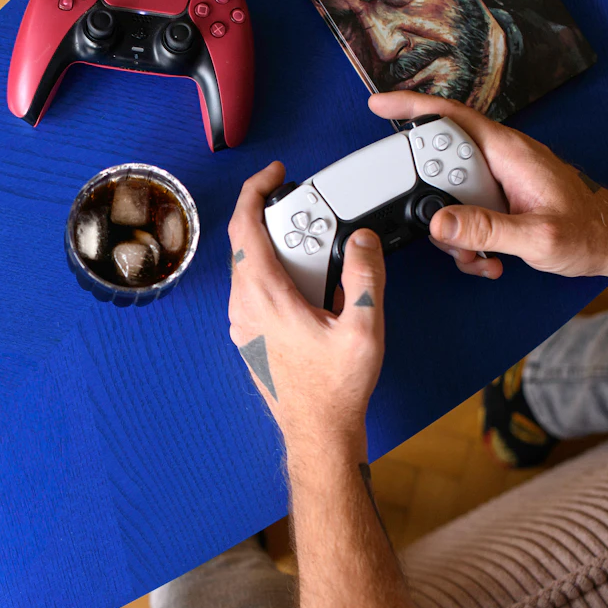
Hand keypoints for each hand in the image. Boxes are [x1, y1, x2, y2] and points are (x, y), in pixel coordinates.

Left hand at [227, 162, 386, 453]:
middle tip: (308, 214)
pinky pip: (251, 290)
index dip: (256, 191)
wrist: (317, 432)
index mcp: (265, 297)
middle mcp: (243, 308)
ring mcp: (241, 324)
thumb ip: (366, 276)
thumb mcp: (365, 328)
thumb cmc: (335, 389)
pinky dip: (272, 272)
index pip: (245, 228)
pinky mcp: (248, 336)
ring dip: (274, 247)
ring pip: (246, 267)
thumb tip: (363, 241)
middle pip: (245, 243)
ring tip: (313, 249)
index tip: (274, 175)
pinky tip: (305, 284)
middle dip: (273, 218)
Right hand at [368, 91, 607, 284]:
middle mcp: (500, 160)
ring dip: (455, 233)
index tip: (379, 108)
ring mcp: (498, 180)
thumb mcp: (537, 237)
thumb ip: (486, 229)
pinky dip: (468, 241)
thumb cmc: (589, 232)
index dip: (413, 108)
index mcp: (508, 153)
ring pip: (449, 197)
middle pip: (440, 166)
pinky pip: (465, 214)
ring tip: (479, 255)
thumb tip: (439, 222)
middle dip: (433, 205)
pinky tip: (489, 259)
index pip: (452, 119)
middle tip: (450, 234)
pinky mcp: (499, 199)